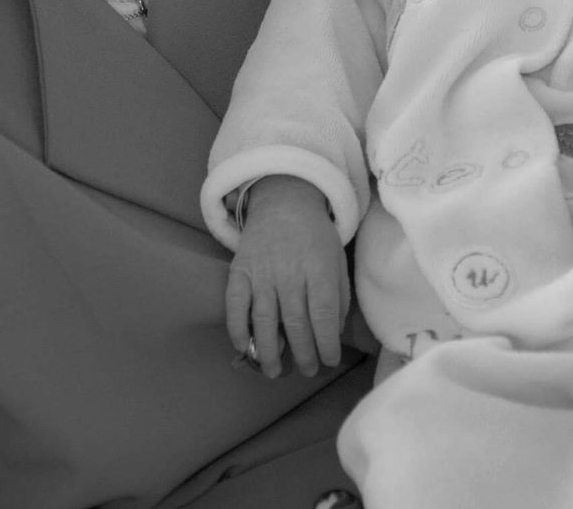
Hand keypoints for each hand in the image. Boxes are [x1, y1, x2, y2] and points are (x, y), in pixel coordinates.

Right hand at [226, 175, 349, 378]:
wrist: (284, 201)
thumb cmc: (315, 236)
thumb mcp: (337, 260)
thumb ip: (337, 297)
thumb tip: (331, 335)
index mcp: (319, 268)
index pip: (322, 315)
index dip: (326, 344)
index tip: (329, 361)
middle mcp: (290, 272)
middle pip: (295, 322)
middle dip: (303, 354)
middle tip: (307, 370)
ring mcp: (261, 272)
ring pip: (264, 320)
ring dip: (270, 352)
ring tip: (275, 371)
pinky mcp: (239, 271)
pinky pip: (235, 305)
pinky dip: (237, 329)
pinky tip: (245, 348)